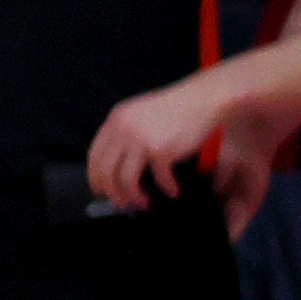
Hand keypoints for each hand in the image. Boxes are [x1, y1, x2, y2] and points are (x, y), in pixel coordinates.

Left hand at [90, 80, 231, 208]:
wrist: (206, 97)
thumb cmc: (179, 106)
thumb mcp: (141, 113)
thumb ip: (126, 132)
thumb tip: (117, 162)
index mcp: (116, 120)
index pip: (94, 155)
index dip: (95, 177)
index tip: (100, 189)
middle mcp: (124, 130)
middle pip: (105, 171)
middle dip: (112, 192)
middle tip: (120, 203)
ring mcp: (141, 140)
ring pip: (126, 179)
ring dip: (134, 196)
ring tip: (143, 203)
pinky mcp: (162, 150)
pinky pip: (159, 178)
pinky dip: (166, 188)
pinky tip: (173, 191)